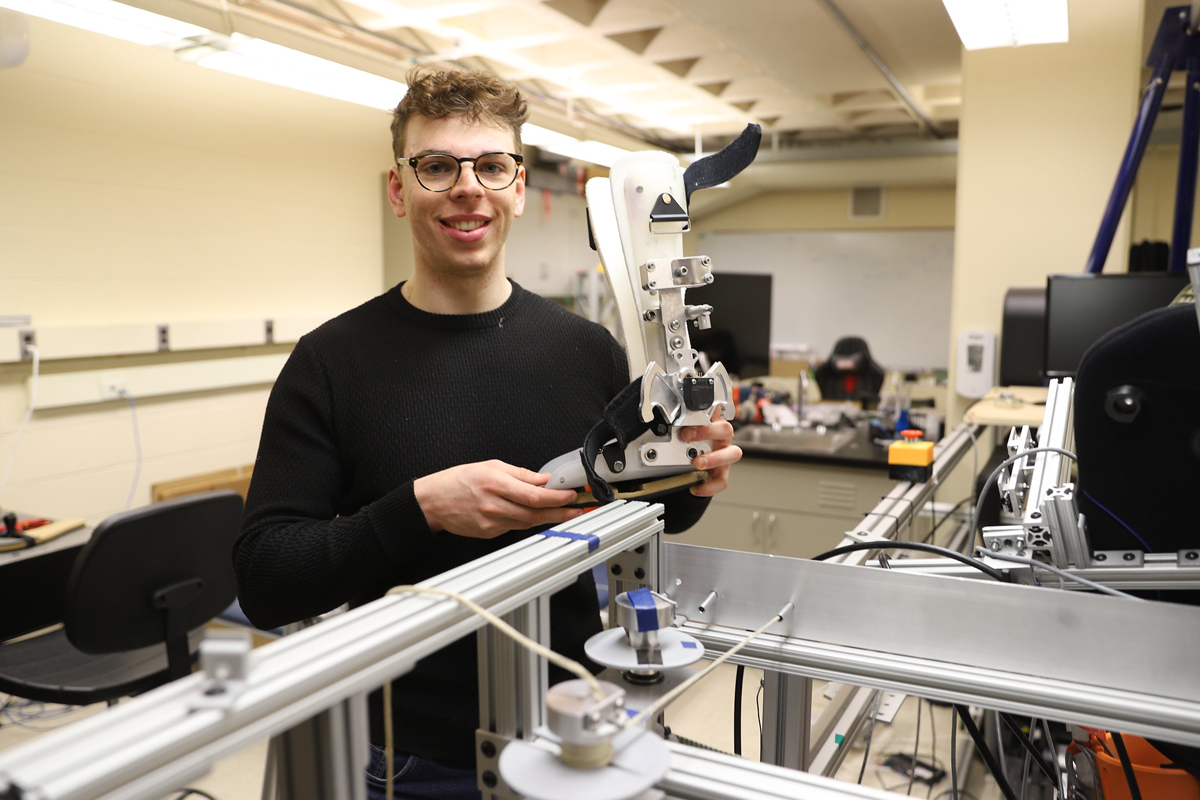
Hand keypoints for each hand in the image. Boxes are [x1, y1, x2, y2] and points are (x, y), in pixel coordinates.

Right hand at [414, 460, 584, 538]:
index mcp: (494, 483)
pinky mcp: (489, 533)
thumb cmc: (458, 481)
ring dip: (549, 518)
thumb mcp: (490, 466)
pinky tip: (535, 515)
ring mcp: (491, 522)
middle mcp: (494, 505)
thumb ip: (520, 474)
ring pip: (527, 523)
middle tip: (578, 509)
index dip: (556, 497)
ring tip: (565, 513)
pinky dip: (527, 521)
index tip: (570, 495)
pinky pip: (514, 527)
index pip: (533, 494)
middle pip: (535, 512)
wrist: (432, 501)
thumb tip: (543, 478)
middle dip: (561, 511)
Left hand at [681, 411, 741, 496]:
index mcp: (713, 424)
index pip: (716, 411)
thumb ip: (682, 424)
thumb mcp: (686, 431)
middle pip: (726, 429)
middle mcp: (722, 439)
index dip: (706, 412)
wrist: (690, 465)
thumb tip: (666, 414)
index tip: (687, 418)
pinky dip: (709, 486)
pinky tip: (695, 487)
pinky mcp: (722, 474)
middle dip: (707, 433)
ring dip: (714, 458)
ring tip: (696, 463)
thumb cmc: (691, 445)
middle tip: (687, 437)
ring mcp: (725, 456)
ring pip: (733, 454)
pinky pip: (722, 481)